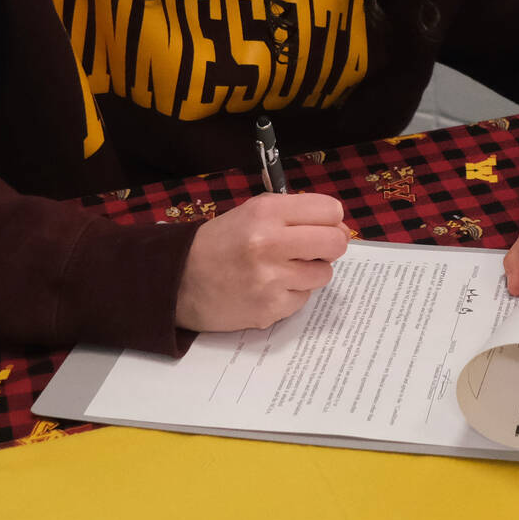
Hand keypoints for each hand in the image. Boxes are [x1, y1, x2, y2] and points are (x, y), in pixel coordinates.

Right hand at [175, 191, 351, 331]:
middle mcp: (270, 243)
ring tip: (281, 270)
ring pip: (324, 274)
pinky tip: (268, 288)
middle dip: (329, 246)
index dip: (330, 219)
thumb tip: (339, 227)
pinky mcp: (270, 308)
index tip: (321, 227)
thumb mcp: (252, 212)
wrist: (178, 281)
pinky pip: (304, 298)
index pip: (330, 210)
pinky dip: (292, 294)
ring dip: (309, 272)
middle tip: (312, 250)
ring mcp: (271, 279)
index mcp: (266, 212)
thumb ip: (294, 213)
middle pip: (336, 243)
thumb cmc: (220, 243)